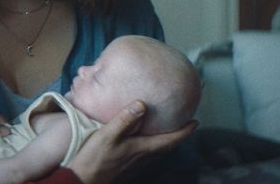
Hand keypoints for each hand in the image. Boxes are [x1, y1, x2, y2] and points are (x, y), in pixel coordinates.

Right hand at [68, 101, 197, 183]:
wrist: (83, 180)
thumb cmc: (95, 158)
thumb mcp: (107, 134)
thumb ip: (124, 119)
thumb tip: (142, 103)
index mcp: (142, 149)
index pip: (170, 140)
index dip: (184, 131)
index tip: (195, 122)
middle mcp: (143, 158)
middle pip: (167, 147)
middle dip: (178, 136)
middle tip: (183, 124)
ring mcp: (136, 164)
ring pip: (157, 151)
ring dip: (166, 141)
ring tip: (166, 129)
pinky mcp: (128, 167)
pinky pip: (147, 154)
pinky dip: (153, 145)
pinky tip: (144, 140)